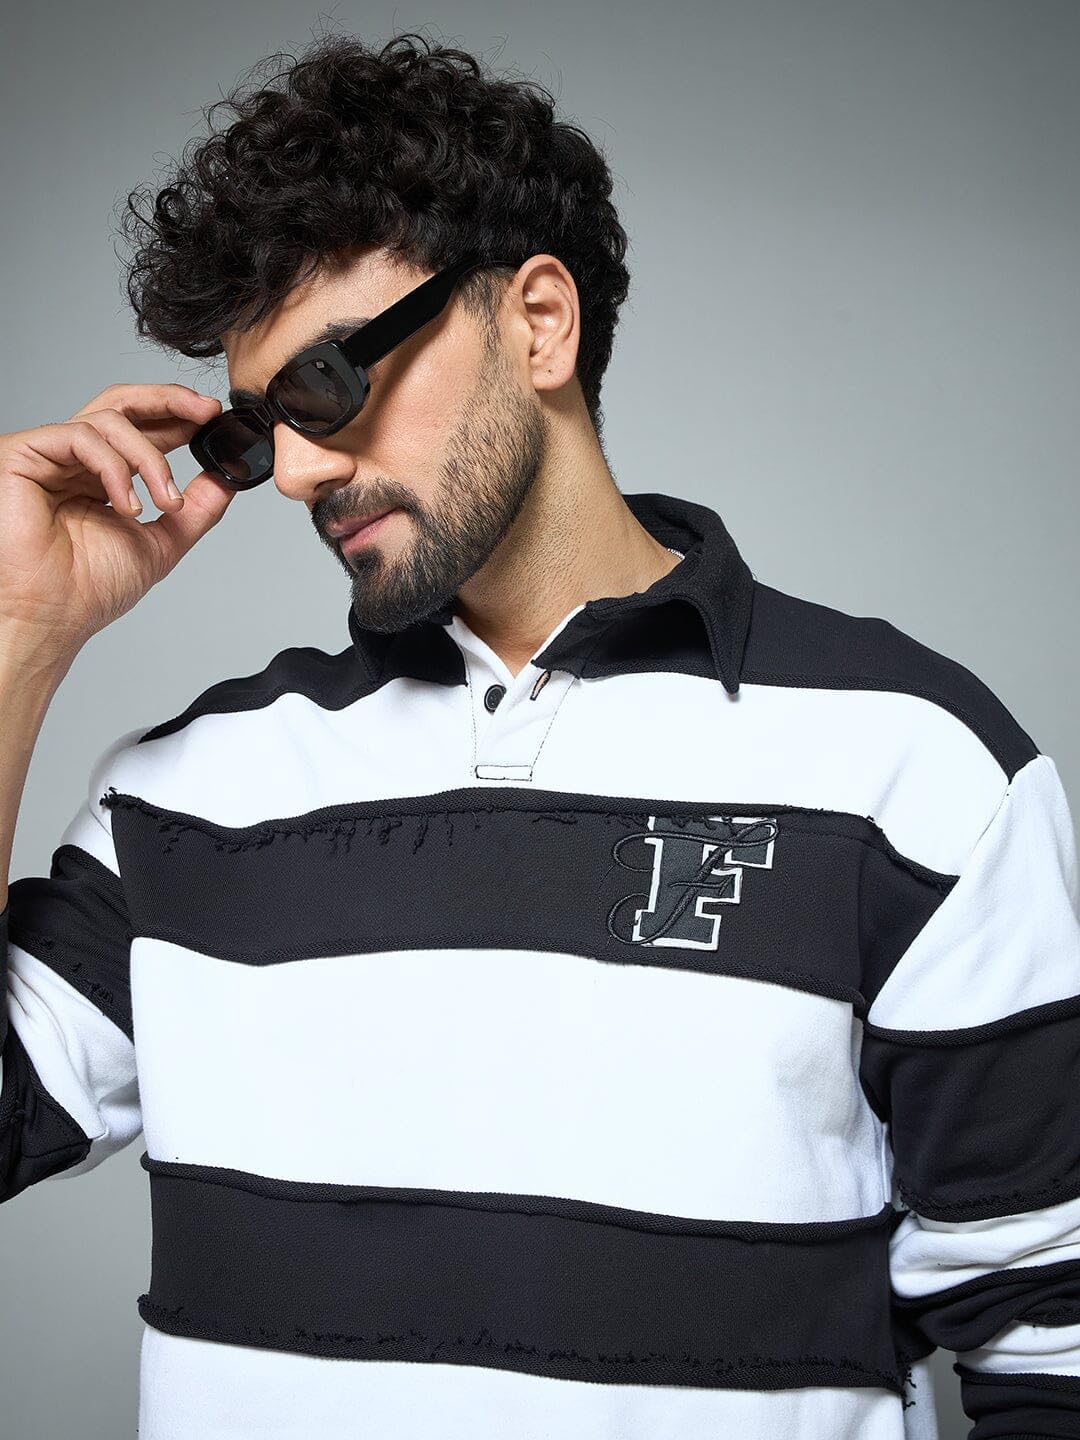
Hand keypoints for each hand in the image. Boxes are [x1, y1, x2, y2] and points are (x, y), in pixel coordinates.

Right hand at [0, 382, 236, 664]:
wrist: (53, 614)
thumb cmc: (89, 589)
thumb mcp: (162, 541)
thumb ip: (196, 509)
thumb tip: (227, 479)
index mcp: (101, 477)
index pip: (141, 429)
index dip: (177, 417)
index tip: (214, 419)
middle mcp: (73, 461)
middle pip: (121, 404)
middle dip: (169, 401)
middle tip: (206, 411)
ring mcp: (48, 455)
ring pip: (109, 421)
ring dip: (150, 459)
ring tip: (165, 500)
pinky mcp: (22, 454)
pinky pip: (81, 437)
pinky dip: (115, 468)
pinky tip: (127, 505)